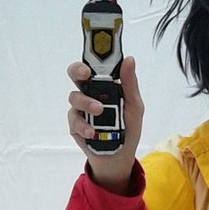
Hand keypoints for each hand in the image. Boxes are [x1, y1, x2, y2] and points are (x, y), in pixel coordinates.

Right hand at [66, 57, 143, 191]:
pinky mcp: (75, 124)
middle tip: (85, 74)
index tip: (95, 54)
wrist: (120, 156)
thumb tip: (129, 60)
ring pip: (74, 97)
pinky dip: (83, 125)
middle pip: (76, 74)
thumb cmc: (128, 128)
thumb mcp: (134, 106)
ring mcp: (81, 108)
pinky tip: (92, 132)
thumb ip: (130, 84)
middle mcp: (90, 93)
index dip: (91, 58)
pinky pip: (74, 119)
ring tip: (99, 111)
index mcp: (105, 85)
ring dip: (86, 103)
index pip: (94, 65)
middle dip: (77, 71)